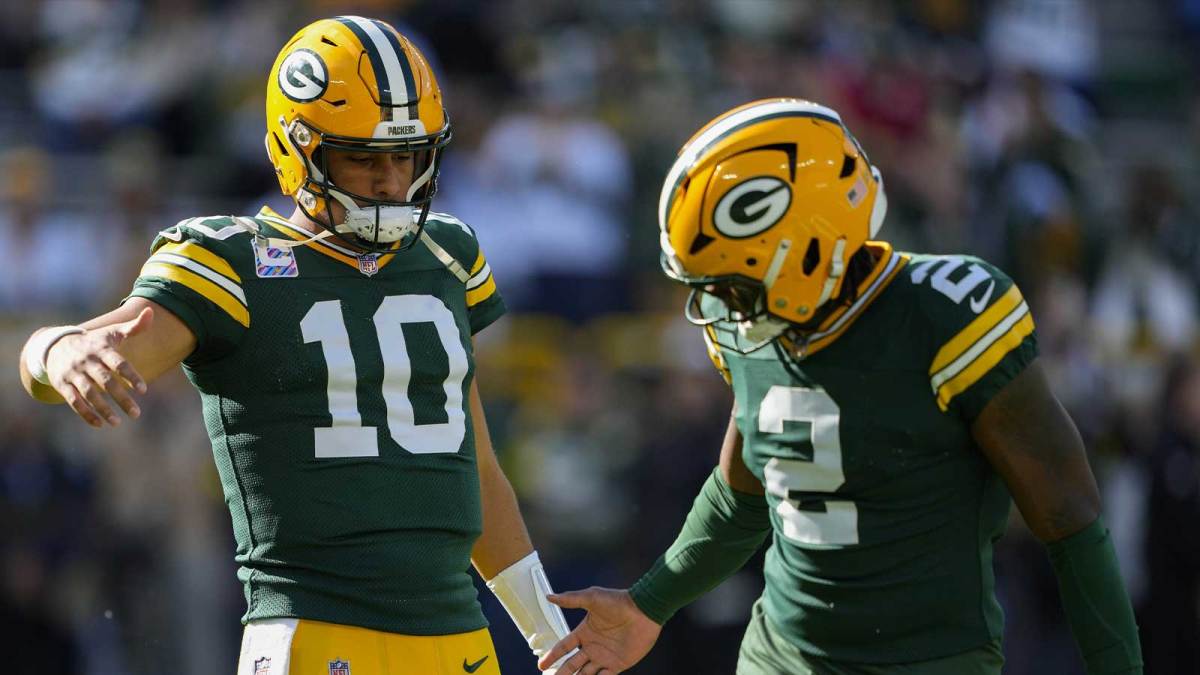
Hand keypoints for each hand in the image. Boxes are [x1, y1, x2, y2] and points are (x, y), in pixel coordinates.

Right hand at [45, 307, 151, 427]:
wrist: (54, 345)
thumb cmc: (93, 341)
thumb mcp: (111, 332)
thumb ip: (134, 327)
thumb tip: (151, 311)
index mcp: (101, 349)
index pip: (118, 363)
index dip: (131, 376)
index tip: (143, 390)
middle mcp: (86, 361)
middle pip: (105, 381)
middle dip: (121, 398)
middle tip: (136, 414)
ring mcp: (73, 374)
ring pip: (89, 394)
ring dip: (103, 409)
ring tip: (118, 422)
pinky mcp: (62, 385)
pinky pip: (74, 401)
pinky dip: (86, 414)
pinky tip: (100, 424)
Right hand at [537, 587, 660, 674]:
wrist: (644, 610)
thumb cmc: (618, 601)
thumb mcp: (592, 597)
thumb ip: (571, 599)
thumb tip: (549, 596)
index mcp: (585, 632)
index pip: (564, 647)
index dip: (553, 656)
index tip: (542, 666)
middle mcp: (592, 646)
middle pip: (572, 665)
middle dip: (562, 674)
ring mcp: (605, 657)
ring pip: (585, 674)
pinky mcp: (618, 664)